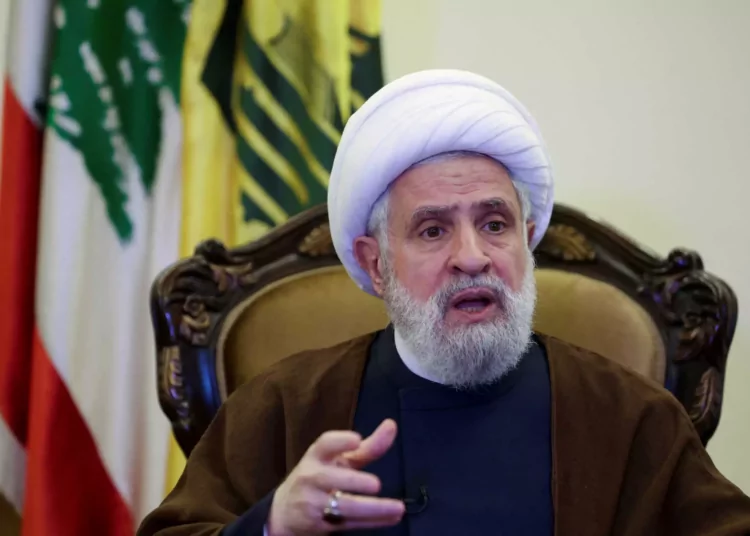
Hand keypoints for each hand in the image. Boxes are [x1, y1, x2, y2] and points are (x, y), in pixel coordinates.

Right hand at [267, 419, 404, 534]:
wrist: (285, 512)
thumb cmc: (319, 477)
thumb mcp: (338, 460)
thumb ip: (367, 447)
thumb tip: (391, 425)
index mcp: (317, 456)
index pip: (324, 445)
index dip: (340, 441)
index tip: (357, 439)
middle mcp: (312, 477)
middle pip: (331, 478)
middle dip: (353, 481)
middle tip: (376, 484)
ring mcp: (314, 502)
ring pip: (343, 506)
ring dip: (373, 509)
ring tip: (398, 508)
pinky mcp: (320, 524)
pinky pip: (350, 524)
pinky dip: (374, 522)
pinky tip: (392, 518)